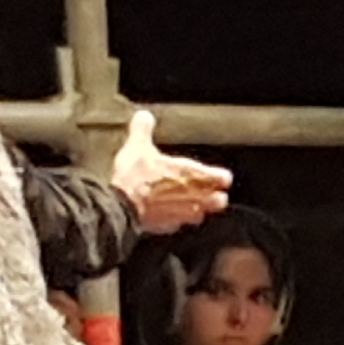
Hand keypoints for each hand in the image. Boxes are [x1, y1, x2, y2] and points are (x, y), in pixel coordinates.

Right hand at [112, 106, 232, 234]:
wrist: (120, 206)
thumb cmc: (135, 177)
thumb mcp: (137, 146)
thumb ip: (143, 129)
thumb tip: (144, 116)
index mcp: (192, 174)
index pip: (222, 178)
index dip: (221, 177)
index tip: (218, 176)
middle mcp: (193, 196)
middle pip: (218, 201)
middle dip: (214, 197)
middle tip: (207, 192)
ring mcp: (182, 214)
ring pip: (200, 215)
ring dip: (197, 209)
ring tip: (188, 204)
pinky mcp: (168, 227)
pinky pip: (179, 224)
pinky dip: (175, 219)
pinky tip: (166, 214)